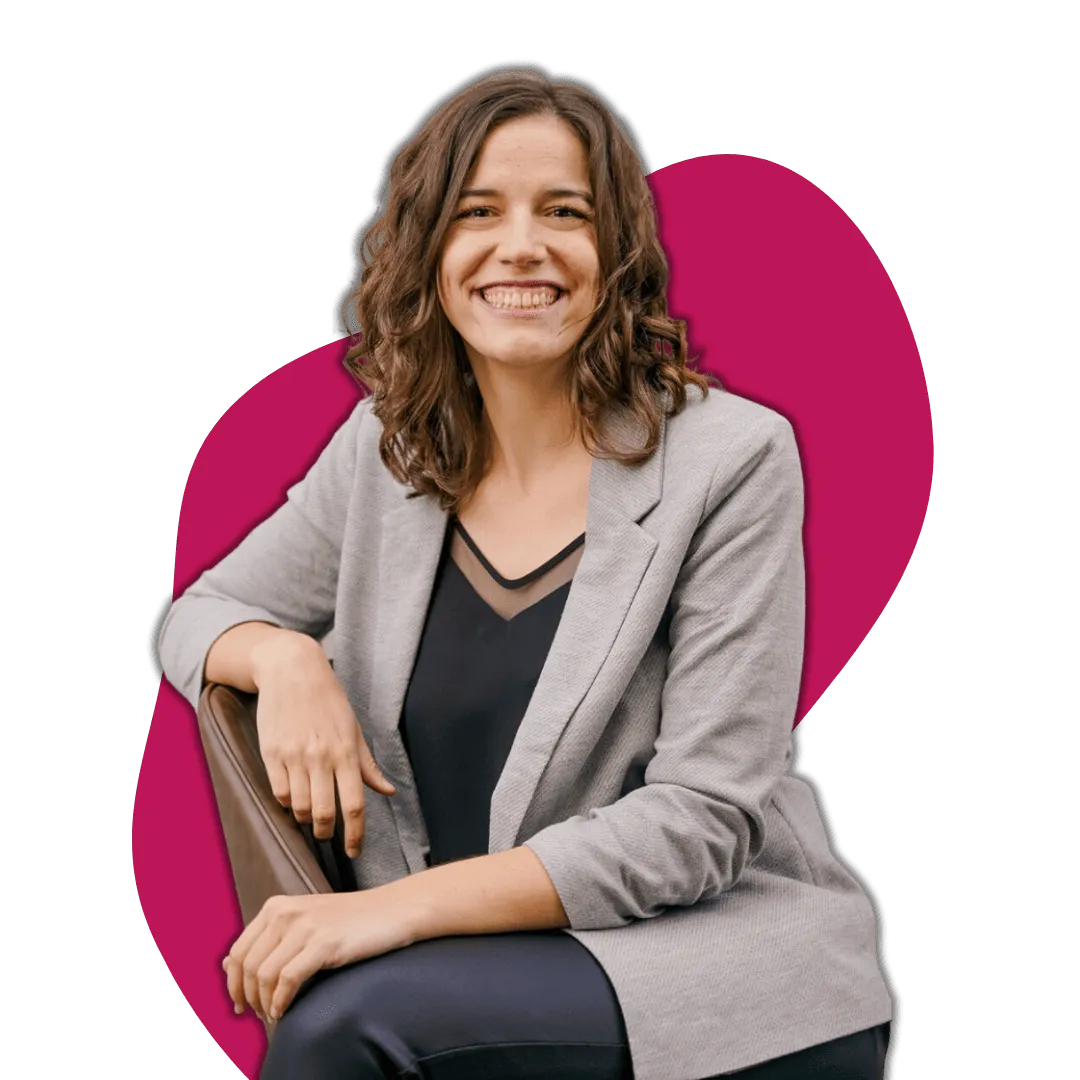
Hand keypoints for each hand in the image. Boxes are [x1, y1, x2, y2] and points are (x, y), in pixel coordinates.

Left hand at [223, 889, 417, 1021]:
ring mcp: (305, 926)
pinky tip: (285, 1010)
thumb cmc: (349, 920)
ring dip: (264, 1003)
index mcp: (277, 906)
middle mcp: (286, 913)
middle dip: (247, 997)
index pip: (238, 951)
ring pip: (265, 975)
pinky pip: (288, 980)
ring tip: (274, 1014)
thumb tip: (225, 965)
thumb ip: (266, 940)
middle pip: (248, 966)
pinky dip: (281, 1002)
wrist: (392, 910)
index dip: (234, 984)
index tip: (240, 1005)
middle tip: (258, 1015)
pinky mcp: (324, 943)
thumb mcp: (303, 923)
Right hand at [251, 632, 395, 857]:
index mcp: (346, 752)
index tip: (355, 851)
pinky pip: (280, 792)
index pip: (354, 804)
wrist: (292, 670)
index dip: (356, 834)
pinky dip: (288, 802)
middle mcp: (321, 757)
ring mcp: (294, 756)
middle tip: (327, 835)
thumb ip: (368, 765)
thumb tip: (388, 791)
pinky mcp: (271, 753)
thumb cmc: (328, 700)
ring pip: (300, 807)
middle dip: (326, 833)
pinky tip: (294, 797)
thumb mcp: (354, 729)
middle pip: (324, 813)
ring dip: (306, 819)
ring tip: (311, 815)